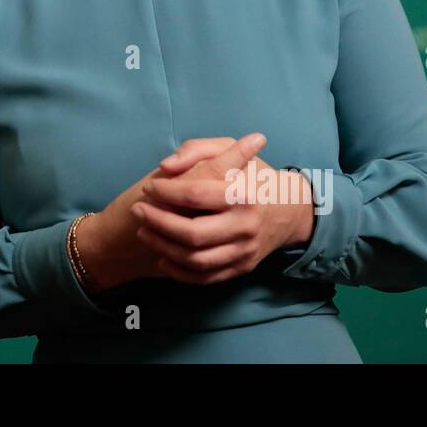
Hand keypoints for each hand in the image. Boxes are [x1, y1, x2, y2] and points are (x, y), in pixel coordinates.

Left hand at [131, 134, 314, 284]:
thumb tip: (167, 165)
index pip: (196, 194)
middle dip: (158, 223)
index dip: (166, 191)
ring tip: (144, 231)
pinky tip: (162, 257)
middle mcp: (245, 225)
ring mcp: (245, 250)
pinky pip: (206, 277)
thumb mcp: (228, 149)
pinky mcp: (242, 267)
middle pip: (193, 233)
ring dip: (163, 248)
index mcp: (243, 193)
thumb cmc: (251, 174)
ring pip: (196, 260)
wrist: (289, 210)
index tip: (149, 188)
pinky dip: (179, 272)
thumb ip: (196, 150)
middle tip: (137, 211)